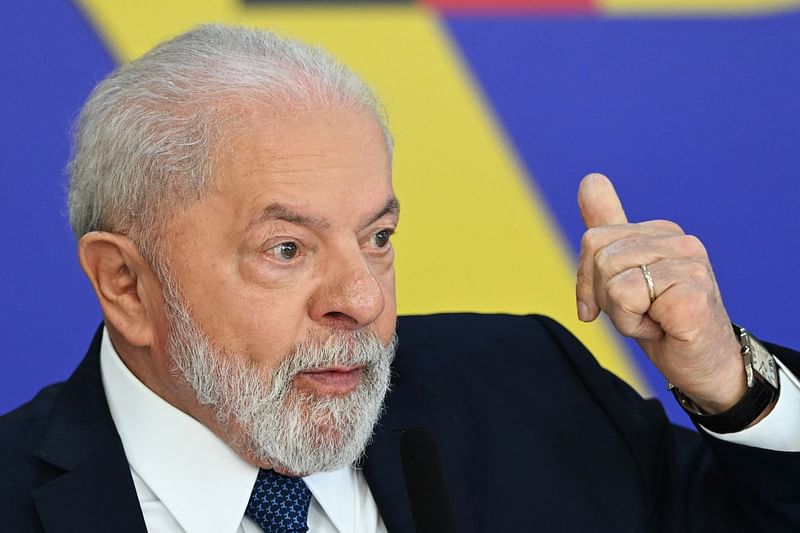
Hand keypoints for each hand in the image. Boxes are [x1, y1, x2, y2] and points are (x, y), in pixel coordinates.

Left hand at [575, 173, 745, 413]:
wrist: (702, 365)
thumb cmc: (662, 322)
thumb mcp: (624, 274)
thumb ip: (608, 228)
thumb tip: (590, 180)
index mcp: (659, 231)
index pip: (593, 239)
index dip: (588, 279)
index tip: (612, 302)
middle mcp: (677, 239)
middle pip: (598, 256)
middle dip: (605, 297)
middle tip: (639, 313)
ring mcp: (689, 262)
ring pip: (611, 278)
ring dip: (621, 313)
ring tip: (653, 319)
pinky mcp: (691, 289)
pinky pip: (626, 297)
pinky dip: (634, 324)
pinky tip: (663, 327)